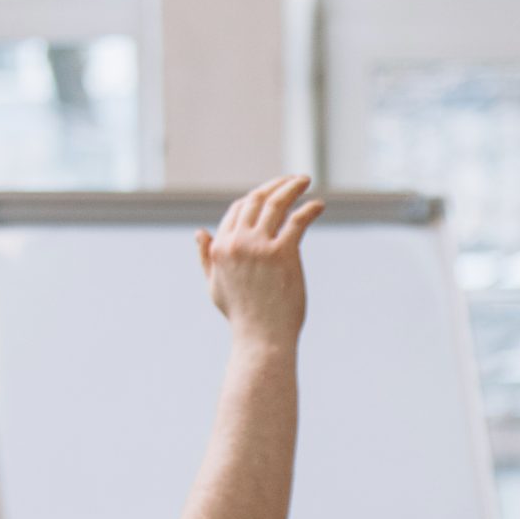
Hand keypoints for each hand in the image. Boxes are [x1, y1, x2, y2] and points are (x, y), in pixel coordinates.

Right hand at [197, 175, 325, 342]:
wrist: (262, 338)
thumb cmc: (242, 316)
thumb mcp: (215, 285)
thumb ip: (207, 257)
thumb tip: (200, 232)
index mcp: (221, 247)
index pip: (238, 209)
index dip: (256, 198)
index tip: (273, 195)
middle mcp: (238, 242)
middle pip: (256, 200)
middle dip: (275, 185)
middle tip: (292, 180)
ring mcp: (260, 246)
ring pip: (276, 204)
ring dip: (291, 187)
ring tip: (304, 180)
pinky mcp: (283, 254)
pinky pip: (297, 221)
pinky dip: (309, 209)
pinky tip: (319, 205)